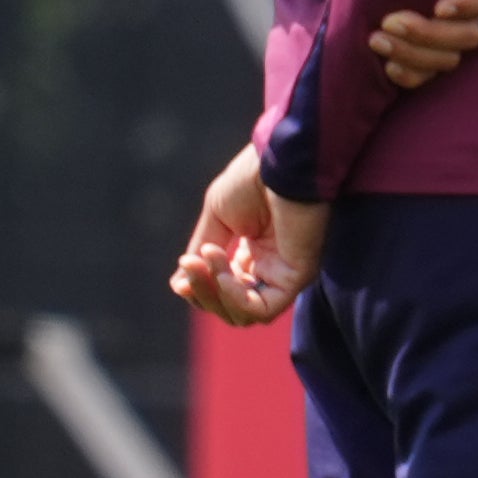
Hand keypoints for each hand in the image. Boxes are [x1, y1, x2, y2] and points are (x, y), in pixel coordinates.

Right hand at [168, 144, 328, 325]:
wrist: (277, 162)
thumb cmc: (251, 181)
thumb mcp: (216, 220)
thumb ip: (202, 254)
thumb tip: (180, 286)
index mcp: (252, 255)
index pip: (222, 292)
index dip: (199, 287)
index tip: (183, 266)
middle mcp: (271, 269)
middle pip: (230, 308)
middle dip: (202, 290)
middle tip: (191, 263)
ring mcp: (285, 274)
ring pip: (244, 315)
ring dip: (215, 293)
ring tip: (209, 258)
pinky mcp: (298, 276)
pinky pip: (263, 309)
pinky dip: (236, 298)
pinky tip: (224, 274)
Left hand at [321, 0, 477, 87]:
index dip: (474, 4)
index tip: (439, 4)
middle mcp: (460, 4)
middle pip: (470, 34)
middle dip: (430, 34)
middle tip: (389, 20)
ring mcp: (439, 30)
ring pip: (449, 59)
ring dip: (415, 56)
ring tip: (375, 39)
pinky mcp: (414, 50)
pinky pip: (426, 77)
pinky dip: (409, 76)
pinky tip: (386, 66)